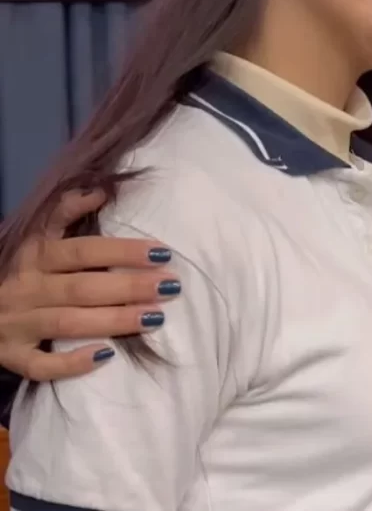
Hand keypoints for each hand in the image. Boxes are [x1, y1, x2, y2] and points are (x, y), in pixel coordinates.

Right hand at [0, 190, 179, 380]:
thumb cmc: (19, 269)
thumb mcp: (36, 237)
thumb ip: (64, 212)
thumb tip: (100, 190)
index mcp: (33, 256)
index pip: (82, 250)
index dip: (122, 251)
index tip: (163, 252)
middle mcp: (24, 288)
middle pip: (82, 287)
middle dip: (129, 286)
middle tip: (171, 286)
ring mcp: (16, 323)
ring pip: (68, 323)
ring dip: (114, 320)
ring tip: (155, 317)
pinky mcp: (11, 355)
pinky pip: (41, 365)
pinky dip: (72, 364)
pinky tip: (107, 356)